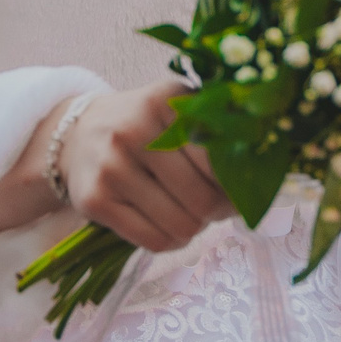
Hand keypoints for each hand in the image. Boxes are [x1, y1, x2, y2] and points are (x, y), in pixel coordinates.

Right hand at [52, 83, 232, 252]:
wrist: (78, 134)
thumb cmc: (146, 126)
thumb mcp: (179, 111)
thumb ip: (220, 130)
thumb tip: (262, 177)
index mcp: (166, 100)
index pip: (222, 159)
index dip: (238, 183)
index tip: (242, 189)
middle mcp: (134, 129)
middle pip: (203, 198)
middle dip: (217, 210)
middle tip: (214, 206)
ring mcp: (111, 166)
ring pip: (181, 225)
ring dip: (194, 228)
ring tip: (189, 214)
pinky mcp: (95, 200)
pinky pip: (153, 241)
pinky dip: (170, 241)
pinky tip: (167, 226)